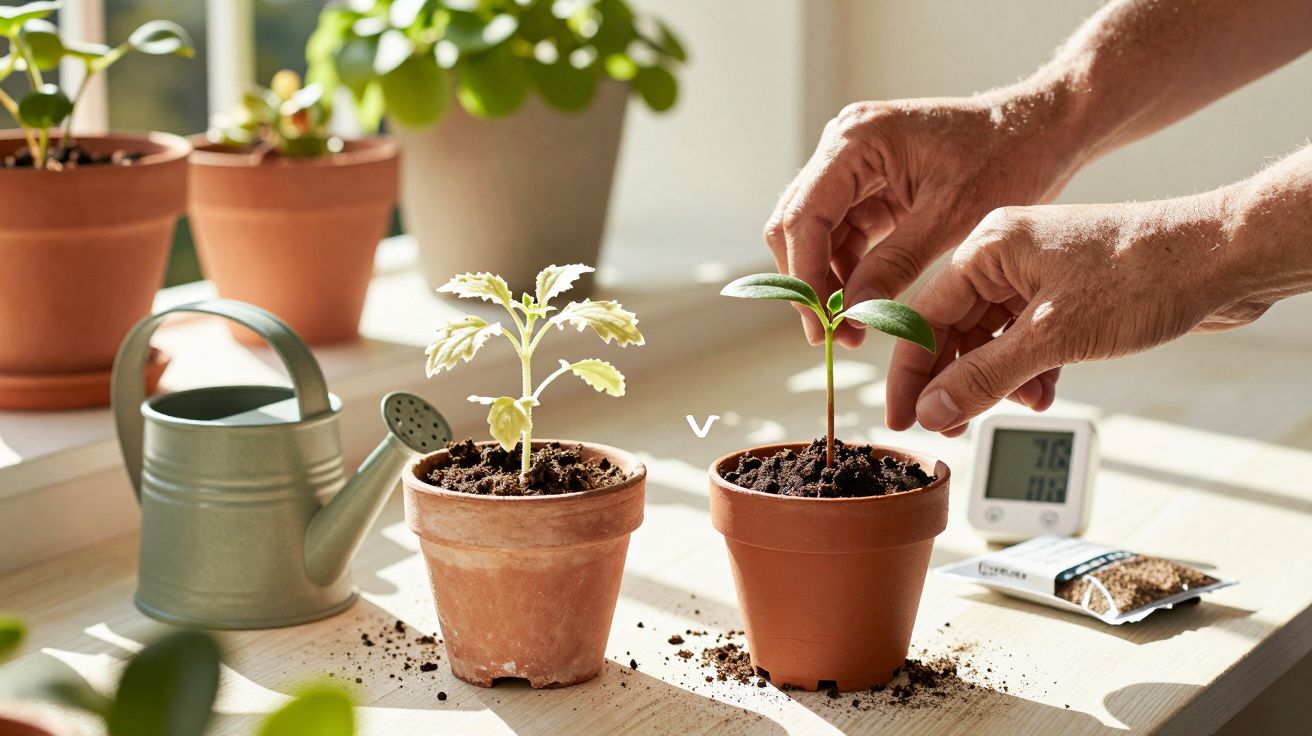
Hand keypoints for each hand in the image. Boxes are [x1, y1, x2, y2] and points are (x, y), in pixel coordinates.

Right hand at [764, 91, 1078, 348]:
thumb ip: (894, 265)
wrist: (1041, 130)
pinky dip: (847, 270)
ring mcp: (854, 164)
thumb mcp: (950, 219)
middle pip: (796, 225)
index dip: (804, 277)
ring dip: (825, 281)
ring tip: (851, 328)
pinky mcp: (869, 184)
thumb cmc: (1007, 158)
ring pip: (814, 234)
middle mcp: (845, 145)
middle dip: (808, 283)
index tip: (821, 325)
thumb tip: (851, 314)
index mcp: (858, 140)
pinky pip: (842, 233)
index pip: (803, 217)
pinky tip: (863, 304)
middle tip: (829, 335)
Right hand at [885, 195, 1266, 434]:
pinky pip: (1025, 338)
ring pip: (991, 338)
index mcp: (988, 246)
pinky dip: (1029, 370)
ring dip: (997, 379)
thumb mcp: (1053, 337)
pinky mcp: (1067, 293)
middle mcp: (1005, 254)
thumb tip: (932, 411)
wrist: (1224, 257)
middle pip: (953, 328)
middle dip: (954, 381)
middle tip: (948, 428)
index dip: (910, 374)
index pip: (923, 316)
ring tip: (1019, 406)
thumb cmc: (1143, 276)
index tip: (900, 419)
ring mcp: (1038, 273)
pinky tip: (1045, 392)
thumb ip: (984, 377)